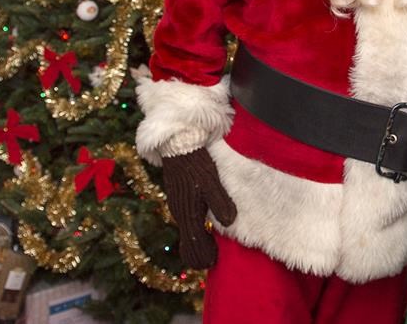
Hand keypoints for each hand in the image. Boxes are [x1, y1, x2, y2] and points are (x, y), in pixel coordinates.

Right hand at [161, 148, 236, 268]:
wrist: (178, 145)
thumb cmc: (197, 164)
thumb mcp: (212, 183)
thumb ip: (221, 204)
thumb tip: (230, 222)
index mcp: (188, 212)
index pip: (194, 242)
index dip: (202, 254)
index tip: (210, 263)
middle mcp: (179, 212)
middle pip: (188, 238)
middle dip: (198, 251)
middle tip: (209, 261)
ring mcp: (177, 203)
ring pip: (186, 228)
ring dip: (195, 239)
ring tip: (207, 246)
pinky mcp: (177, 195)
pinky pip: (184, 218)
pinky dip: (192, 227)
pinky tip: (200, 224)